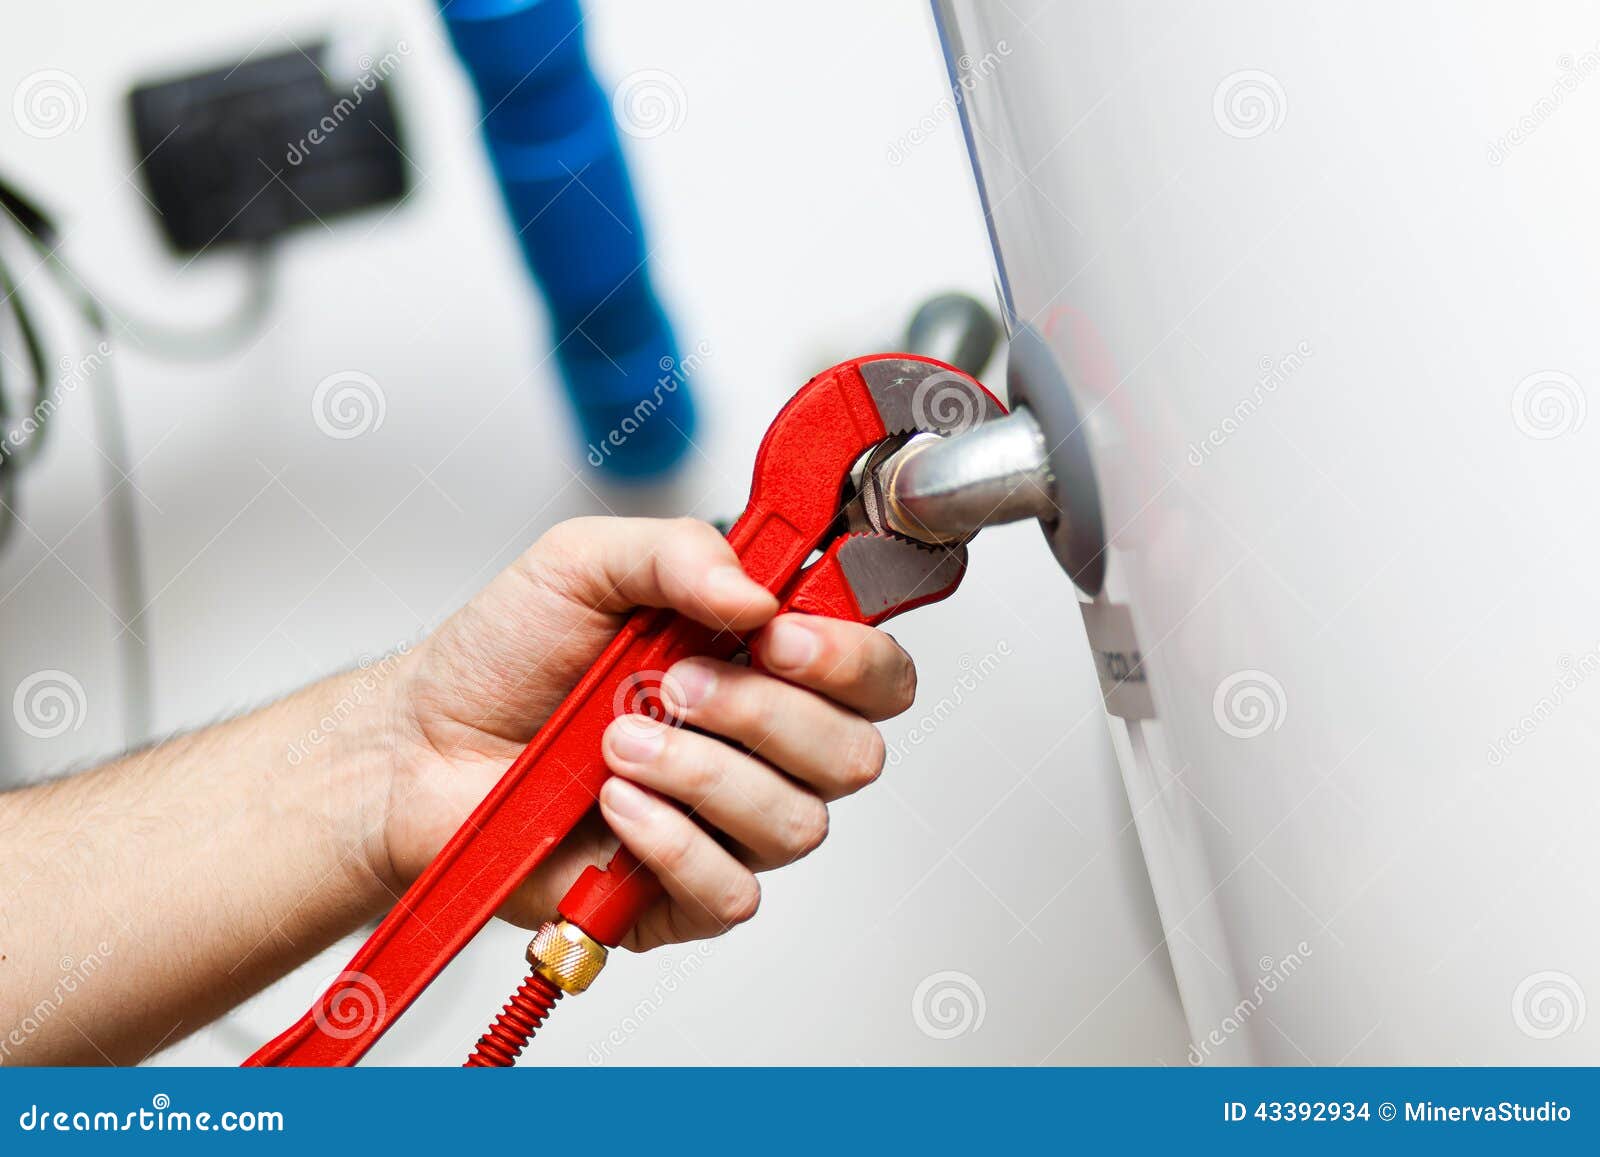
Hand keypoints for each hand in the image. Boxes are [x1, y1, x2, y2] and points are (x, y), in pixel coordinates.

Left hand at [378, 517, 916, 949]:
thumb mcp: (584, 562)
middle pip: (854, 753)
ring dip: (704, 774)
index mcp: (763, 661)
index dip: (851, 658)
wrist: (421, 744)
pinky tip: (615, 809)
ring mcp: (728, 823)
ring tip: (619, 744)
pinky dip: (674, 844)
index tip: (781, 636)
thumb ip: (680, 553)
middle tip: (678, 684)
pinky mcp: (682, 894)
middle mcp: (762, 745)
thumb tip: (760, 595)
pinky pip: (733, 891)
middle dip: (766, 714)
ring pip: (797, 822)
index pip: (875, 673)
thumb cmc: (505, 657)